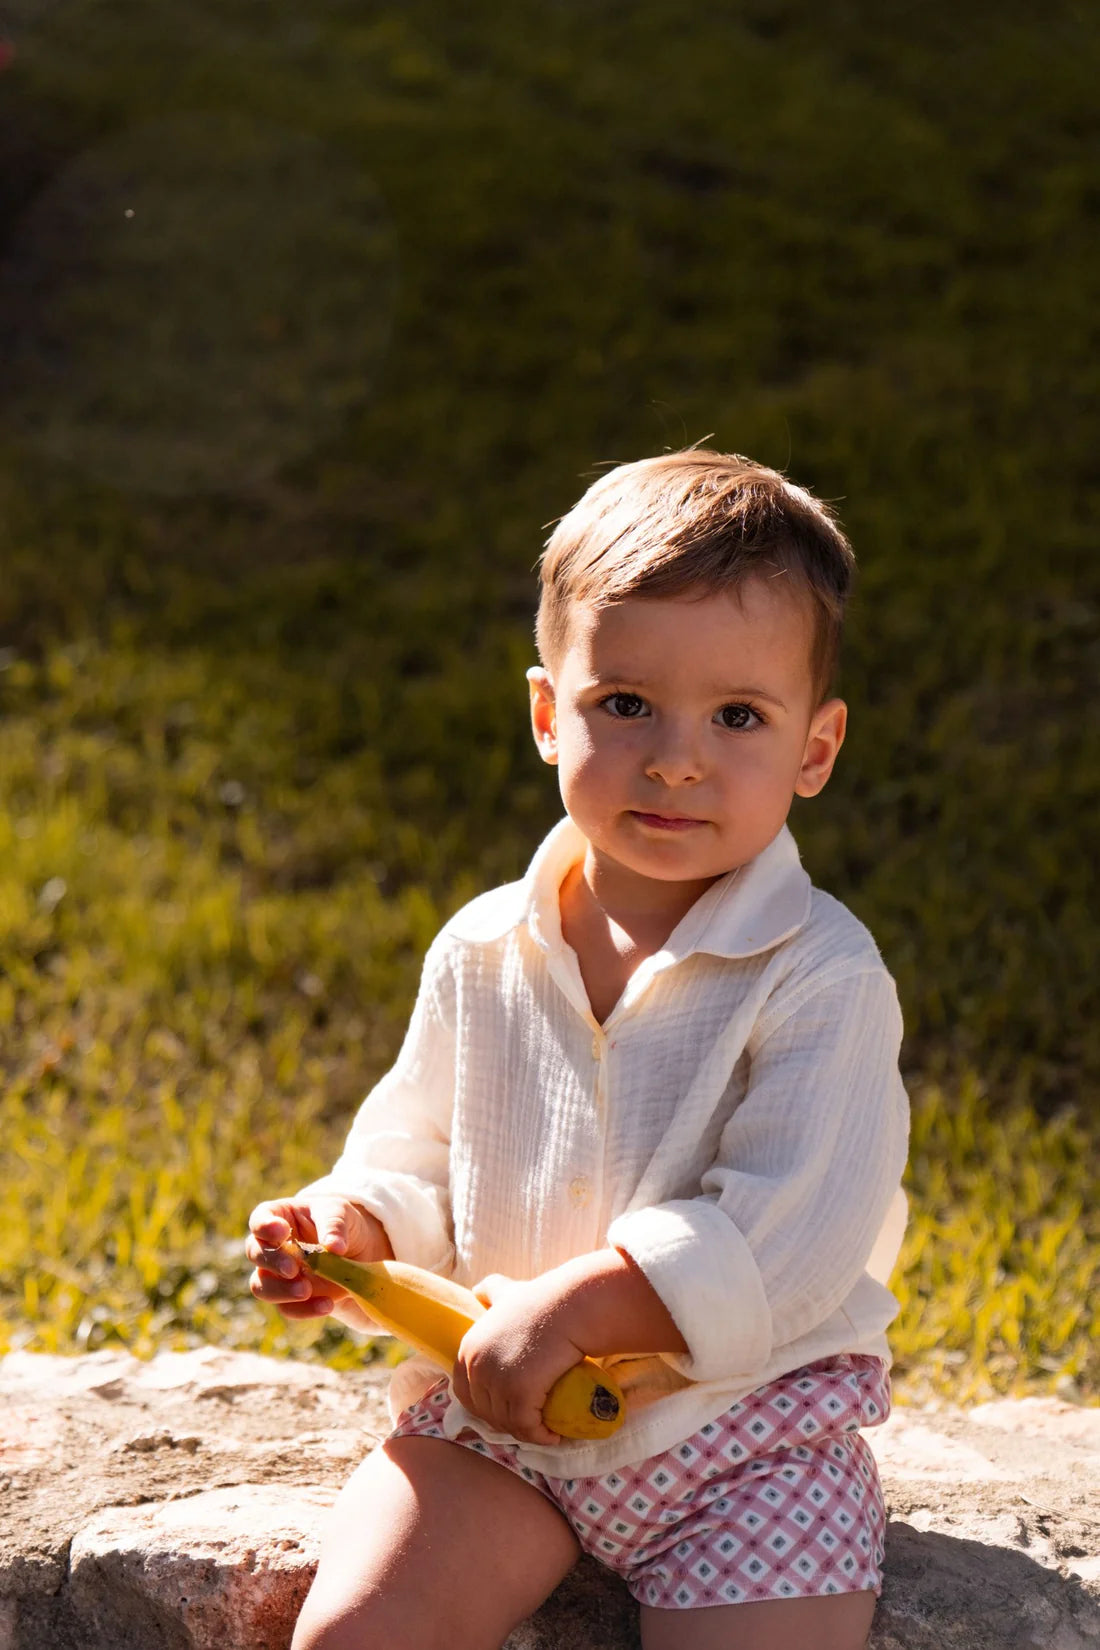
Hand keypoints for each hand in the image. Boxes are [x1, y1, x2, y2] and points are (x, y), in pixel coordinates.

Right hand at [246, 1195, 392, 1326]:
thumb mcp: (341, 1214)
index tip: (281, 1232)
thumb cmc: (342, 1223)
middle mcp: (272, 1246)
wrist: (359, 1253)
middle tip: (292, 1269)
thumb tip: (333, 1247)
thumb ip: (334, 1225)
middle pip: (255, 1253)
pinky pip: (287, 1308)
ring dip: (281, 1291)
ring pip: (261, 1286)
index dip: (264, 1226)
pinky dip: (304, 1309)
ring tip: (306, 1291)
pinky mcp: (290, 1298)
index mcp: (280, 1217)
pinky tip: (326, 1305)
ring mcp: (277, 1275)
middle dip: (272, 1262)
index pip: (260, 1219)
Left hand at [451, 1273, 585, 1446]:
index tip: (511, 1407)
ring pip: (507, 1422)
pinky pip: (526, 1427)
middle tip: (532, 1420)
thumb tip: (477, 1290)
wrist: (568, 1307)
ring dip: (527, 1431)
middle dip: (508, 1421)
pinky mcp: (518, 1394)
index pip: (466, 1393)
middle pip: (486, 1411)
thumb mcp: (508, 1293)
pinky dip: (540, 1436)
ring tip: (546, 1429)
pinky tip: (555, 1435)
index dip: (487, 1406)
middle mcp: (476, 1366)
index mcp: (468, 1349)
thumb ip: (491, 1291)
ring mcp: (495, 1381)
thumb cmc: (542, 1300)